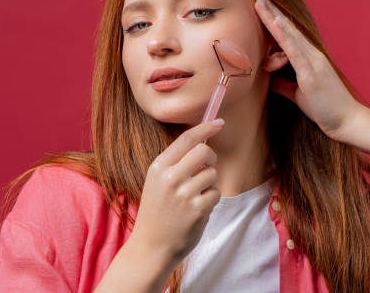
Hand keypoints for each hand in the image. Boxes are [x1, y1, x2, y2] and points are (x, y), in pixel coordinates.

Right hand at [132, 120, 223, 263]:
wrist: (151, 247)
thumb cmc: (157, 212)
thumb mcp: (157, 182)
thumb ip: (177, 164)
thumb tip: (204, 144)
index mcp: (159, 167)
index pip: (186, 139)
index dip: (205, 128)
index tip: (218, 122)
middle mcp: (170, 177)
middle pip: (204, 151)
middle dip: (211, 158)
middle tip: (206, 169)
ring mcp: (184, 194)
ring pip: (212, 173)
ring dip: (209, 183)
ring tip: (196, 196)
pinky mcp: (197, 209)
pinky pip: (216, 193)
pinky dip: (211, 200)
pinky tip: (198, 209)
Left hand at [253, 0, 362, 140]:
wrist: (348, 121)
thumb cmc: (326, 108)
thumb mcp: (299, 95)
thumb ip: (285, 85)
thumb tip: (270, 79)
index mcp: (308, 58)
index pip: (287, 33)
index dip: (273, 16)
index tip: (260, 1)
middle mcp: (311, 54)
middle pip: (287, 27)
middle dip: (271, 8)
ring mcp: (312, 61)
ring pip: (289, 33)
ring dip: (273, 16)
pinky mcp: (310, 73)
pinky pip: (294, 51)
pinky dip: (285, 35)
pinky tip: (276, 22)